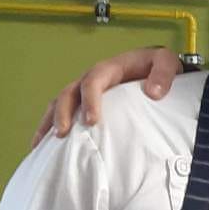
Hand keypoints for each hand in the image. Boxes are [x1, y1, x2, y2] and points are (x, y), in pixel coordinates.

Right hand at [33, 46, 183, 144]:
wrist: (155, 67)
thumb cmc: (157, 65)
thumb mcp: (166, 61)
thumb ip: (164, 73)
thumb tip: (153, 92)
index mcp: (110, 69)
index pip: (93, 81)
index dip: (89, 100)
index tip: (91, 121)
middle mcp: (93, 79)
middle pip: (69, 93)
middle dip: (63, 113)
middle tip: (62, 133)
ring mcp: (85, 91)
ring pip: (59, 103)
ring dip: (49, 122)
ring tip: (42, 145)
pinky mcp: (84, 104)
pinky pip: (63, 113)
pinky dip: (49, 128)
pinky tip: (42, 147)